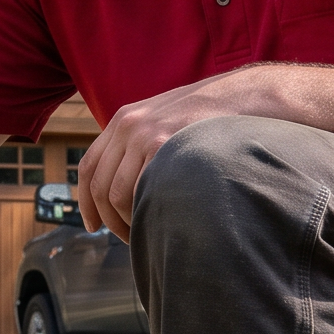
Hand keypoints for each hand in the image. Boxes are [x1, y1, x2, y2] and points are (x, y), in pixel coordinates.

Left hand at [74, 65, 290, 233]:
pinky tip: (160, 223)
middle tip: (129, 239)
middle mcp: (128, 126)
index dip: (86, 202)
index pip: (89, 167)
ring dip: (128, 222)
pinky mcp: (165, 146)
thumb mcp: (165, 120)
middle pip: (100, 186)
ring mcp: (145, 135)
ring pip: (118, 195)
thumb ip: (141, 145)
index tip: (92, 225)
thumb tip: (127, 186)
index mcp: (123, 120)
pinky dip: (146, 213)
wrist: (246, 95)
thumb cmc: (210, 116)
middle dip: (109, 220)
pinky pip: (142, 192)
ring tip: (147, 234)